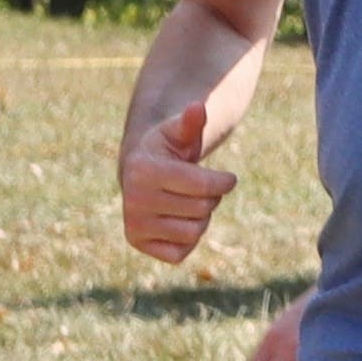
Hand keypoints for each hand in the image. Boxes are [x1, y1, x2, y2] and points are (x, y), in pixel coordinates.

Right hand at [119, 103, 237, 265]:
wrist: (140, 173)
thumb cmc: (167, 148)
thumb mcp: (179, 132)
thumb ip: (191, 122)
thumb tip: (197, 107)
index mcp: (143, 170)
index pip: (204, 187)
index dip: (224, 183)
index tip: (228, 179)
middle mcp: (133, 200)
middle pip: (203, 209)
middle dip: (211, 197)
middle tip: (198, 188)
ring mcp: (133, 224)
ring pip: (194, 232)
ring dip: (201, 217)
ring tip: (188, 202)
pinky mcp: (138, 243)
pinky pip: (181, 252)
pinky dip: (188, 238)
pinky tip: (177, 220)